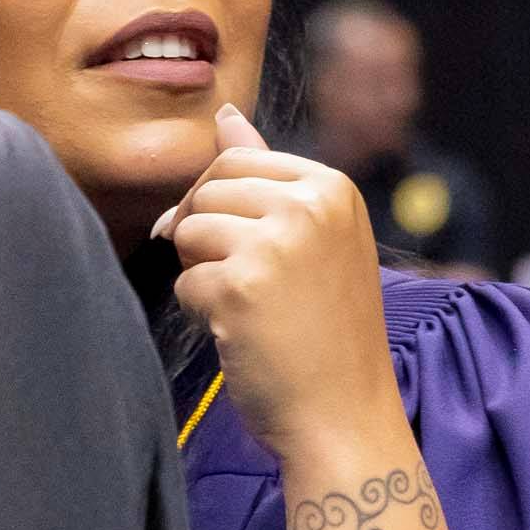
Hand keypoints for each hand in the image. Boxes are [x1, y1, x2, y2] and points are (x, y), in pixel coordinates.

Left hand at [155, 106, 407, 459]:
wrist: (345, 415)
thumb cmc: (326, 331)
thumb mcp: (314, 240)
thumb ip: (268, 174)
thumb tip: (226, 114)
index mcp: (333, 188)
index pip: (238, 160)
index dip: (216, 200)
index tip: (227, 241)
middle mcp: (309, 206)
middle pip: (209, 188)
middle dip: (201, 230)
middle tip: (229, 278)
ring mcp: (277, 245)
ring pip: (190, 229)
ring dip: (199, 271)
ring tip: (242, 307)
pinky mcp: (241, 287)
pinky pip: (185, 281)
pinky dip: (200, 312)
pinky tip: (240, 335)